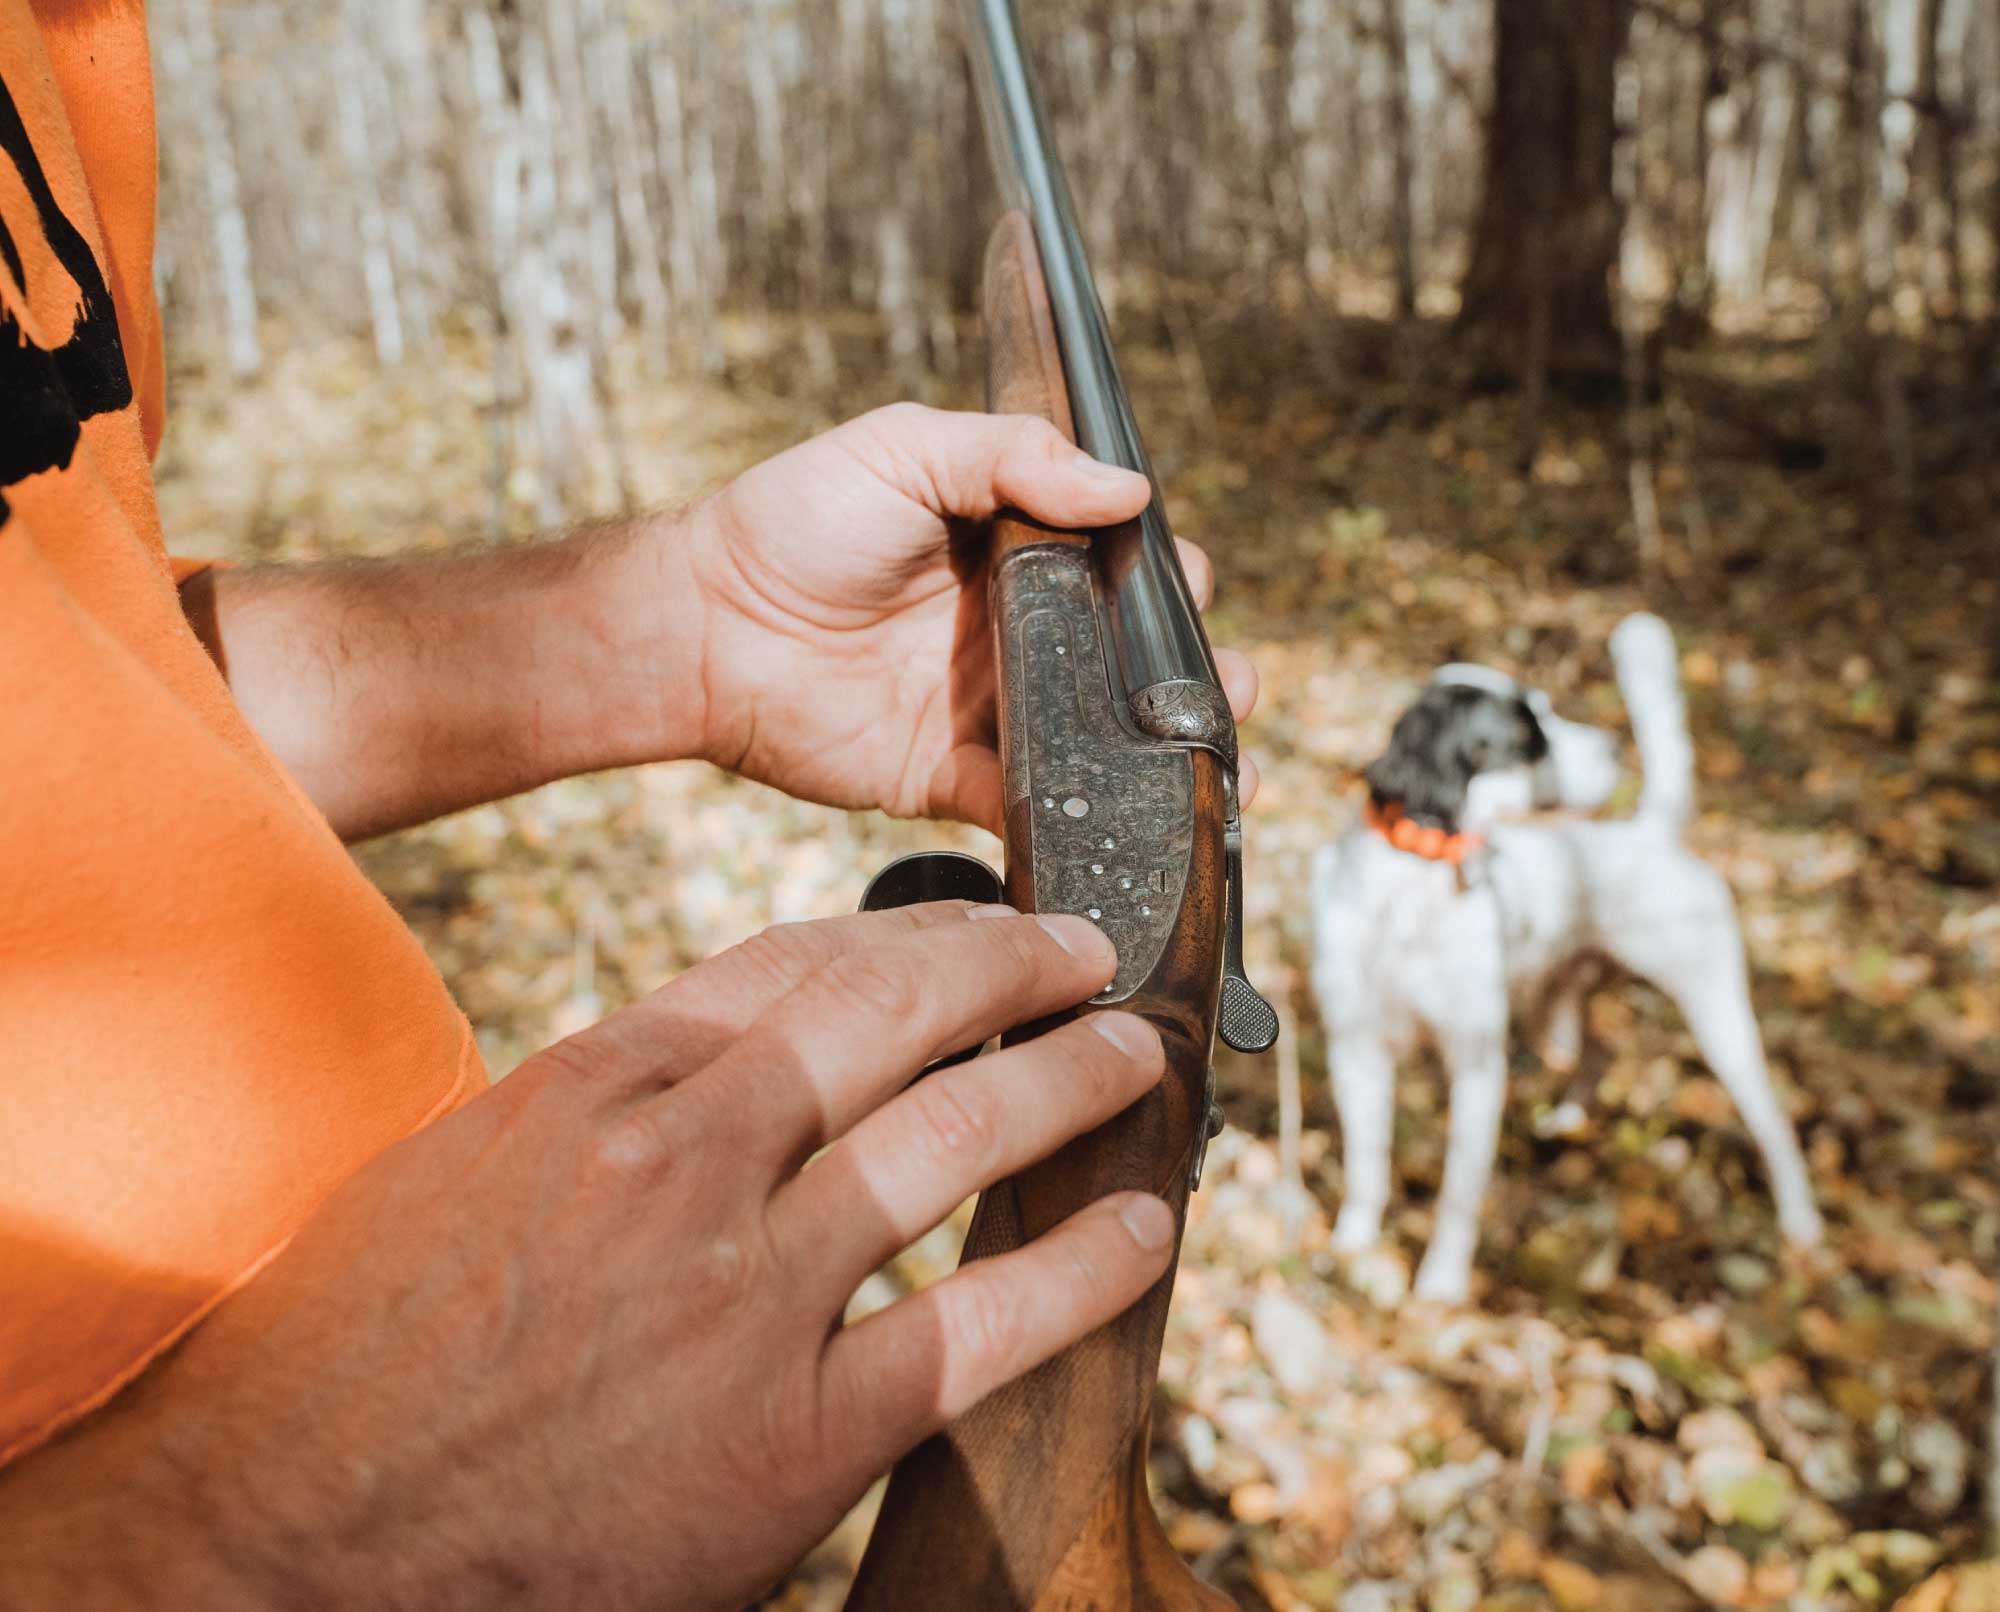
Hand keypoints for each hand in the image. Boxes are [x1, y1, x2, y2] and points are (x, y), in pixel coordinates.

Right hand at [2, 904, 1170, 1610]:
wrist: (274, 1551)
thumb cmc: (346, 1368)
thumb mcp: (459, 1176)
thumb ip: (600, 1111)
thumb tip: (710, 1070)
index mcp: (595, 1089)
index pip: (791, 964)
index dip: (906, 932)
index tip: (965, 925)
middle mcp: (682, 1162)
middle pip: (892, 1013)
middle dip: (1009, 964)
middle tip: (1079, 950)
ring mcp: (745, 1292)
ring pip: (955, 1136)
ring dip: (1067, 1078)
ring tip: (1129, 1053)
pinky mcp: (796, 1435)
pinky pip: (980, 1323)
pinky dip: (1078, 1266)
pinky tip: (1139, 1228)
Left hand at [682, 404, 1260, 829]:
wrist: (704, 624)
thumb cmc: (793, 521)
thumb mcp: (906, 448)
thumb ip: (1014, 455)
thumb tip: (1129, 490)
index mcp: (1016, 551)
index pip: (1122, 562)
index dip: (1167, 576)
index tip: (1184, 585)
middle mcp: (1018, 633)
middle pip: (1134, 658)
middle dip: (1198, 672)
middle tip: (1224, 684)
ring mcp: (993, 709)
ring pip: (1106, 738)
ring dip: (1167, 751)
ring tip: (1216, 752)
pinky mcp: (957, 776)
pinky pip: (1038, 805)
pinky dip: (1087, 818)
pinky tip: (1136, 821)